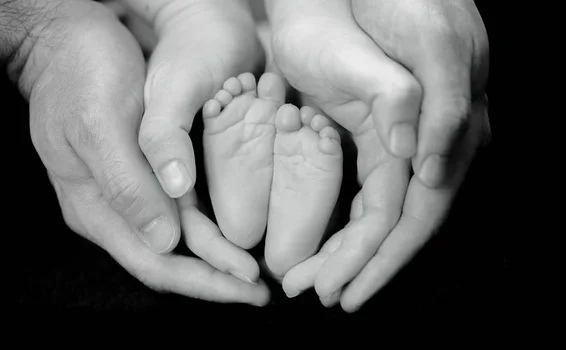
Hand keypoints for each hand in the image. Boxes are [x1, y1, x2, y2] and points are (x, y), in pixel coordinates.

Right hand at [3, 0, 267, 304]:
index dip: (204, 280)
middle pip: (168, 260)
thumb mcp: (101, 123)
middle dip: (215, 278)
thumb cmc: (80, 72)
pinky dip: (206, 229)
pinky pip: (176, 214)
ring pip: (176, 241)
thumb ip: (127, 185)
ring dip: (215, 258)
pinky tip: (231, 232)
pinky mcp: (139, 174)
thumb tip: (165, 241)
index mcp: (96, 206)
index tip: (247, 287)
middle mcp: (110, 209)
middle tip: (261, 290)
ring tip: (252, 271)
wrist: (64, 39)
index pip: (155, 262)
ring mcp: (124, 193)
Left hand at [267, 0, 489, 310]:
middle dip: (361, 264)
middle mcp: (432, 146)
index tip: (347, 288)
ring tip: (313, 279)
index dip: (382, 256)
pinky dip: (345, 222)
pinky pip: (369, 194)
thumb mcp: (427, 42)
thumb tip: (422, 165)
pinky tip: (324, 243)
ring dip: (349, 251)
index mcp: (448, 131)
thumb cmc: (405, 1)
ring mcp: (406, 143)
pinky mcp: (379, 135)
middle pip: (398, 226)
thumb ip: (432, 102)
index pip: (418, 213)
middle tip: (320, 293)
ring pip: (381, 216)